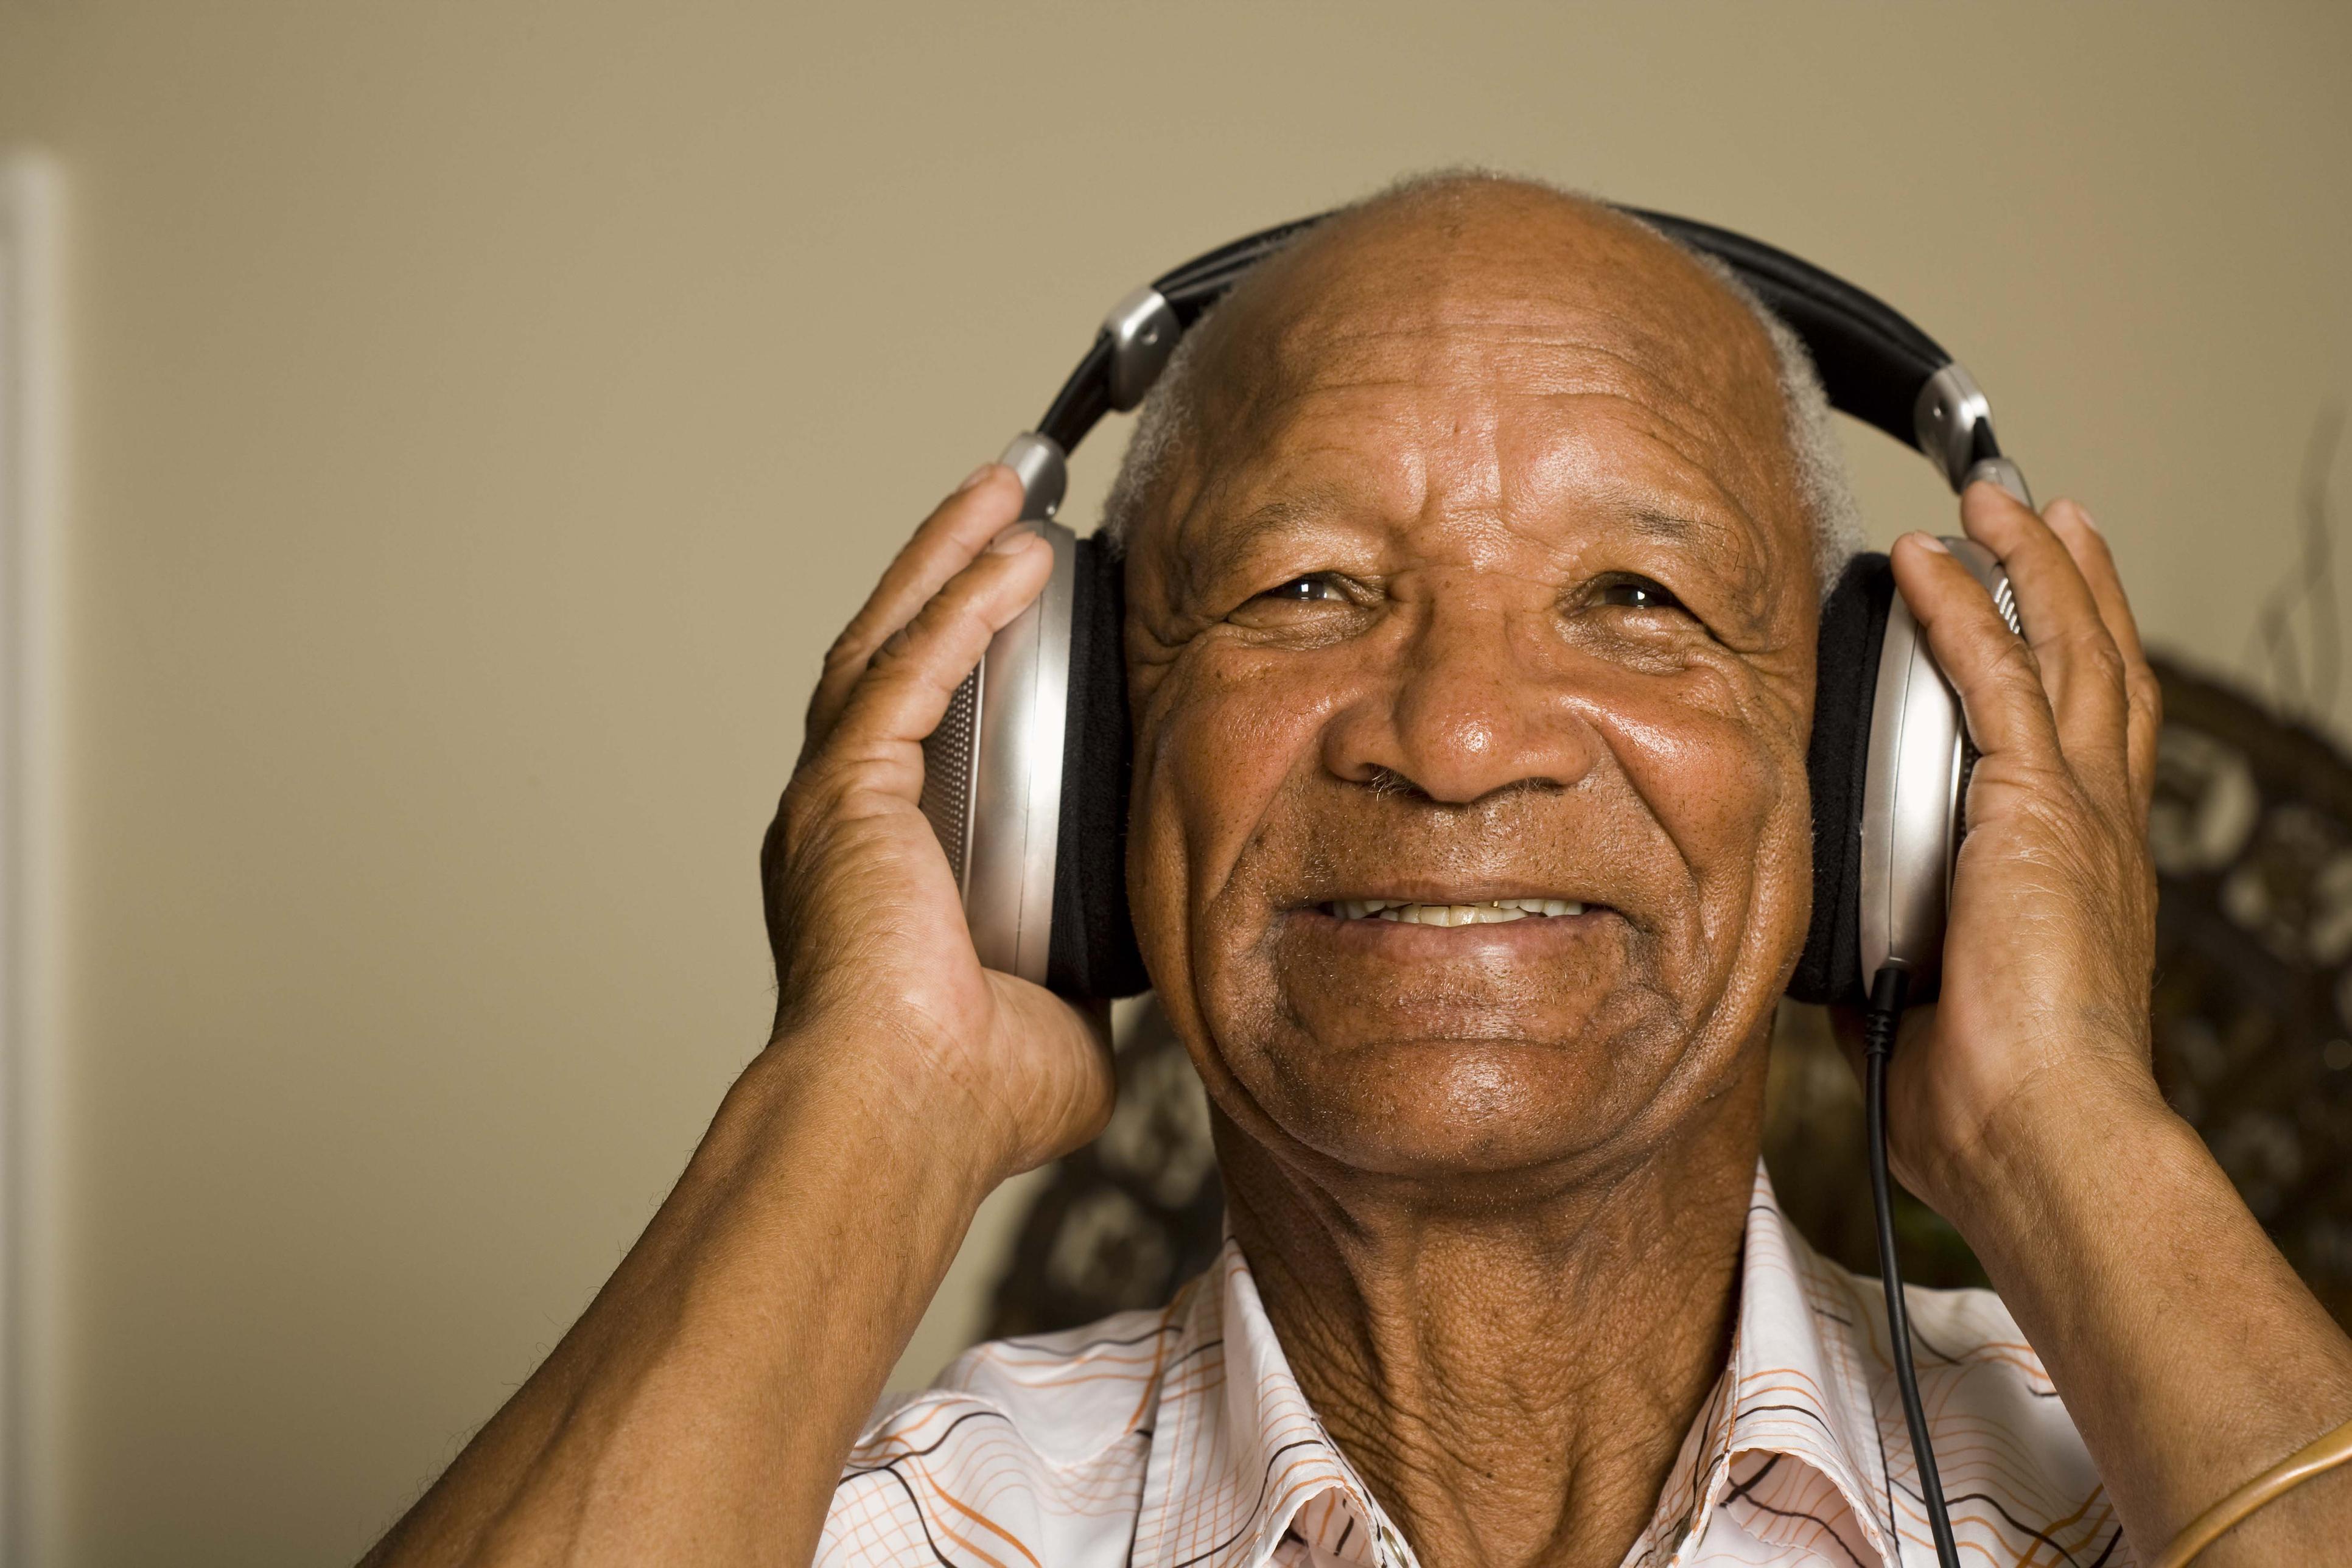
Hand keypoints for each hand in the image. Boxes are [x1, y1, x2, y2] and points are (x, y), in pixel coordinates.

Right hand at [760, 465, 1114, 1180]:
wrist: (906, 1122)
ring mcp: (834, 802)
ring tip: (1006, 489)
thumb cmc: (965, 1100)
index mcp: (884, 867)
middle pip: (894, 654)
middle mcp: (844, 821)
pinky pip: (905, 670)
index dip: (966, 649)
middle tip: (1009, 503)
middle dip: (948, 567)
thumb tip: (1152, 964)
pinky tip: (1012, 554)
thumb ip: (1096, 975)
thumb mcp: (1065, 1019)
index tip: (1028, 595)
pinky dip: (958, 605)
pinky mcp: (843, 793)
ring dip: (946, 557)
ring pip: (888, 639)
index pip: (924, 725)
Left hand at [1865, 484, 2166, 1213]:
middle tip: (2048, 521)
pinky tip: (1934, 558)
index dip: (2071, 673)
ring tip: (2000, 505)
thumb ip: (1890, 972)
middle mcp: (2099, 832)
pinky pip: (1996, 675)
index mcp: (2079, 880)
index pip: (2083, 747)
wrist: (2043, 1132)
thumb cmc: (1993, 1107)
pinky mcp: (2039, 807)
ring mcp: (2078, 812)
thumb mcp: (1925, 1017)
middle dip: (2074, 587)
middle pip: (2100, 671)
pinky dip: (1964, 606)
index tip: (2046, 623)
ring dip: (2031, 567)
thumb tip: (1848, 964)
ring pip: (2068, 650)